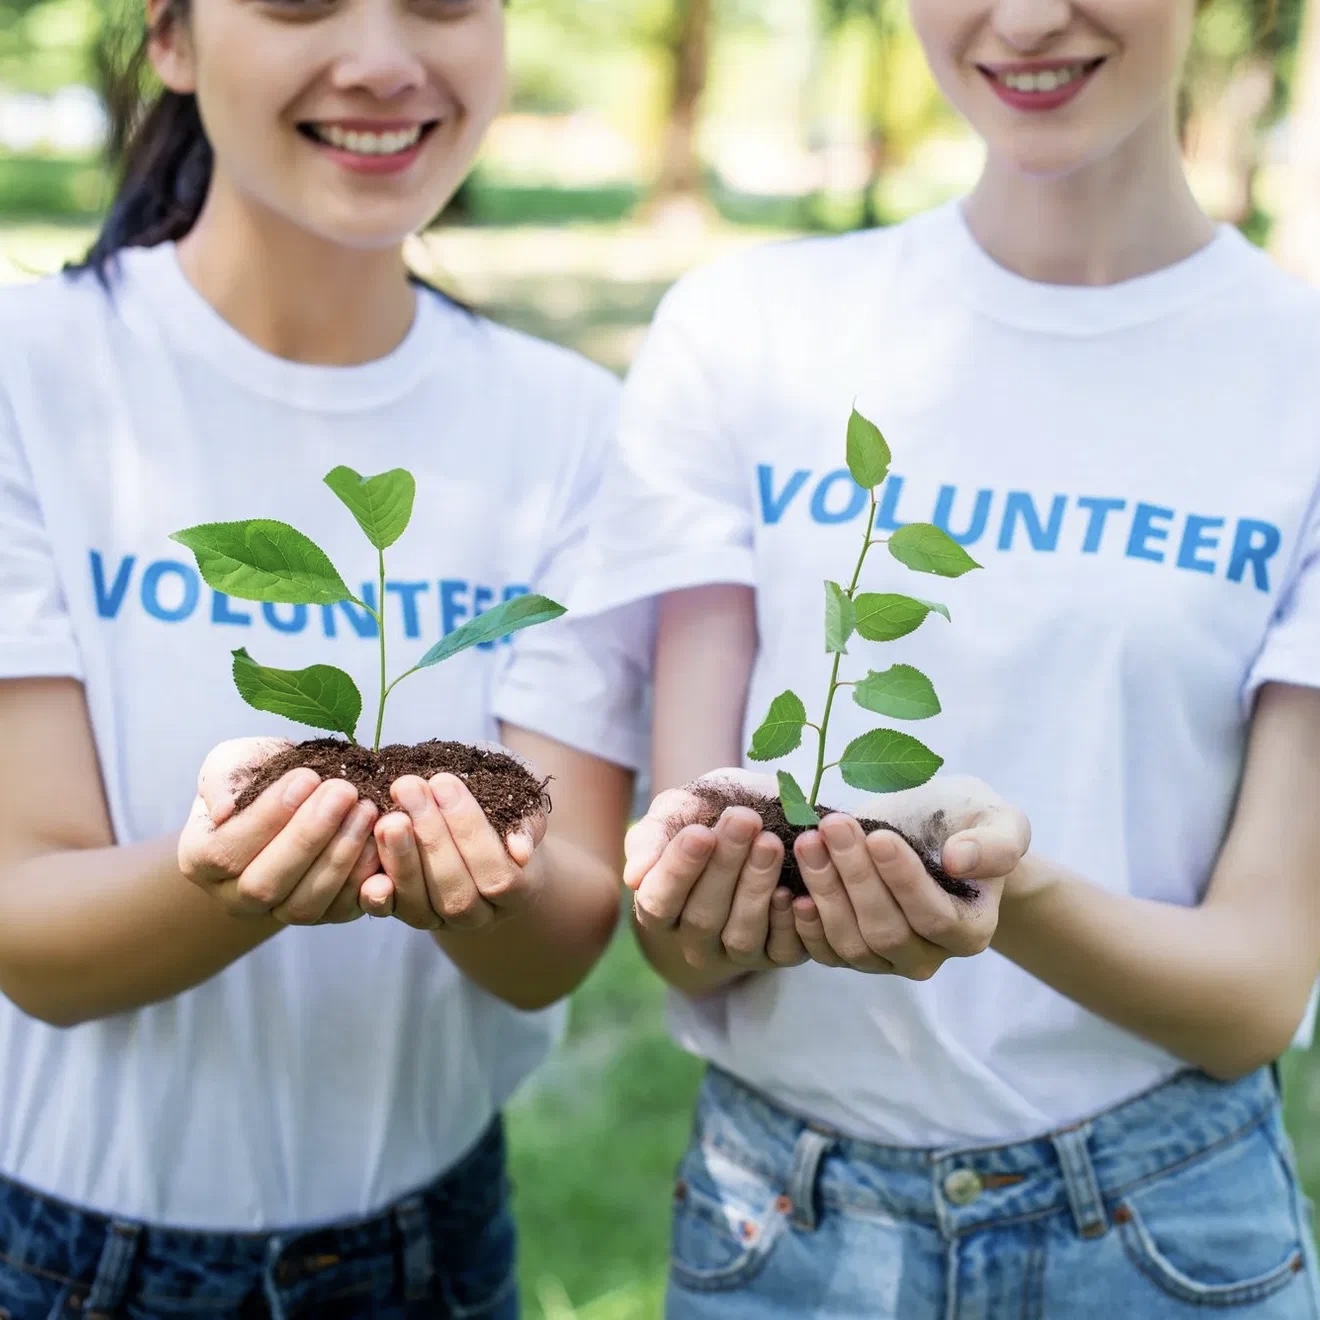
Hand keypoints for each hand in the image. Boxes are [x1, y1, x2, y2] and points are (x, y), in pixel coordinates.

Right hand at [181, 737, 383, 925]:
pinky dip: (365, 880)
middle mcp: (235, 897)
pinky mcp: (326, 915)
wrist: (298, 796)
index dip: (268, 817)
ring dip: (341, 856)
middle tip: (344, 791)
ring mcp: (279, 912)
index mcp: (202, 859)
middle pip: (264, 885)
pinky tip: (381, 842)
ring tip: (366, 809)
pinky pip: (343, 910)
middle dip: (309, 836)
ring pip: (304, 905)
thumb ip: (223, 777)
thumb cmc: (259, 776)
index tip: (307, 776)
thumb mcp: (234, 762)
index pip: (226, 850)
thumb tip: (224, 811)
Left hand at [363, 770, 547, 932]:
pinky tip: (364, 855)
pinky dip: (373, 891)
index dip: (471, 832)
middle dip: (431, 837)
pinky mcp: (404, 914)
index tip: (445, 782)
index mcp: (518, 892)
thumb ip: (528, 820)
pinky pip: (387, 912)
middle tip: (408, 786)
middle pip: (457, 893)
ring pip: (420, 906)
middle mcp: (479, 916)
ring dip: (400, 858)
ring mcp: (440, 920)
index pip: (498, 875)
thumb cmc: (505, 814)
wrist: (480, 837)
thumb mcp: (524, 806)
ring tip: (387, 814)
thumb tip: (519, 850)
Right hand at [625, 771, 806, 972]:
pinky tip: (789, 889)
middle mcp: (694, 939)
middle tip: (744, 821)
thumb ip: (650, 837)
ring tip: (770, 842)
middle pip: (701, 917)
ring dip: (756, 887)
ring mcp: (735, 951)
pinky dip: (786, 921)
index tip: (700, 833)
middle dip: (725, 867)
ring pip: (741, 935)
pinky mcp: (776, 954)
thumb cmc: (705, 815)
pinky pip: (780, 950)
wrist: (756, 821)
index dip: (679, 871)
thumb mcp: (675, 812)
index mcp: (659, 908)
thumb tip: (634, 878)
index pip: (658, 902)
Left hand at [790, 775, 1030, 977]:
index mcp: (970, 930)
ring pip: (850, 942)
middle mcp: (928, 955)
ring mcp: (885, 960)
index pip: (933, 916)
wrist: (929, 831)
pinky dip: (803, 922)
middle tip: (832, 827)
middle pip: (886, 931)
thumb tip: (960, 862)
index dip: (903, 879)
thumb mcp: (996, 819)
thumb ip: (996, 843)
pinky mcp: (848, 953)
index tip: (879, 835)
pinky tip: (791, 885)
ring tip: (809, 841)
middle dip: (855, 876)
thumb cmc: (965, 823)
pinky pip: (822, 952)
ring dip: (825, 890)